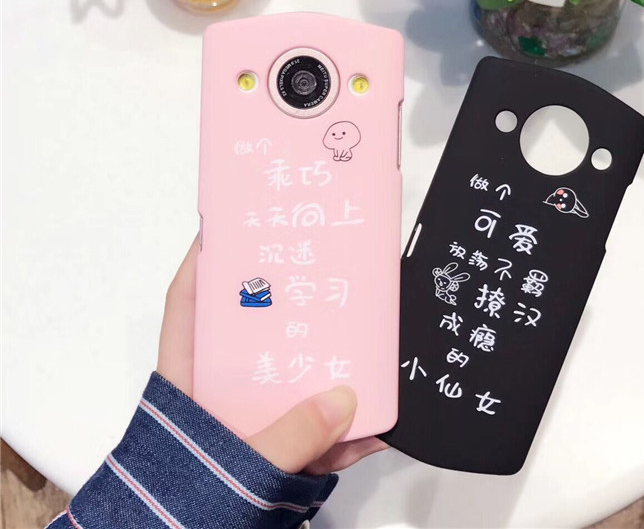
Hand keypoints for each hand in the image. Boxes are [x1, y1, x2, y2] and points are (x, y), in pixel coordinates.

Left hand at [157, 237, 386, 475]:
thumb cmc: (181, 512)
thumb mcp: (230, 470)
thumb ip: (287, 438)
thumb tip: (347, 401)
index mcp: (189, 382)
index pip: (190, 305)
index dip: (206, 260)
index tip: (238, 224)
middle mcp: (220, 396)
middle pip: (256, 335)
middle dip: (291, 306)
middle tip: (328, 270)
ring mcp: (251, 427)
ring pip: (296, 384)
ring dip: (332, 368)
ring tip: (370, 335)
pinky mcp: (277, 461)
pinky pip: (320, 439)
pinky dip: (349, 437)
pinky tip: (383, 423)